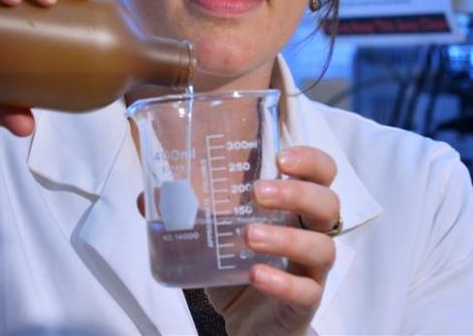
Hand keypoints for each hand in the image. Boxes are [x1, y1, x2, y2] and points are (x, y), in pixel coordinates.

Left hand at [206, 146, 338, 335]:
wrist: (248, 322)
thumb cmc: (239, 264)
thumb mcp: (214, 234)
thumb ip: (188, 212)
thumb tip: (147, 197)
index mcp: (294, 205)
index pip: (322, 173)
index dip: (311, 160)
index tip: (281, 157)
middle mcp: (309, 231)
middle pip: (328, 203)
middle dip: (297, 193)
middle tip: (259, 192)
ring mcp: (311, 268)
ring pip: (322, 247)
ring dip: (286, 238)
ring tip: (249, 237)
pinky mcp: (305, 302)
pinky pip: (307, 291)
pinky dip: (282, 282)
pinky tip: (256, 275)